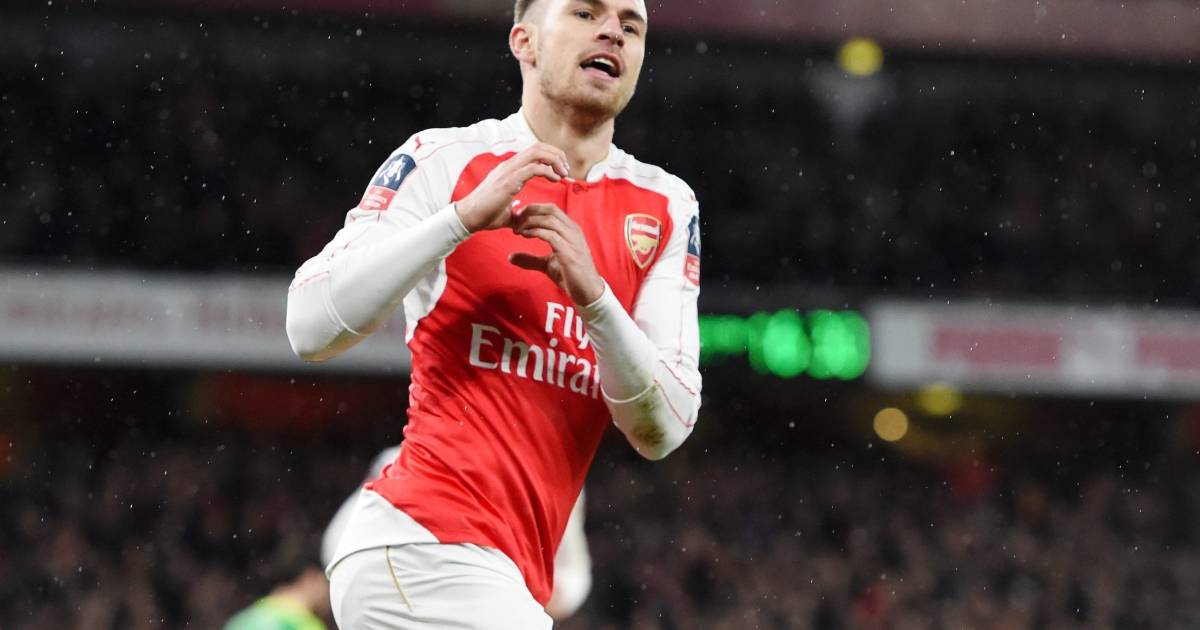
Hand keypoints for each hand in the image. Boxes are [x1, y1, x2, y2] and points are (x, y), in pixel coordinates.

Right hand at [454, 143, 569, 232]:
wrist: (469, 218)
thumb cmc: (486, 215)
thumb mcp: (507, 210)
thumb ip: (517, 209)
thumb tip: (524, 216)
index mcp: (510, 168)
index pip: (534, 151)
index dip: (551, 156)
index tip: (561, 171)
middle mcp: (509, 165)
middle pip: (538, 146)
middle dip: (557, 155)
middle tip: (566, 170)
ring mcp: (508, 171)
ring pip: (537, 153)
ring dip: (555, 160)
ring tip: (563, 174)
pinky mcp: (509, 181)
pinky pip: (534, 168)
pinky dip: (548, 171)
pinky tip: (555, 180)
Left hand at [509, 204, 605, 305]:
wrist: (587, 293)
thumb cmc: (571, 276)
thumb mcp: (547, 265)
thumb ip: (530, 259)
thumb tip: (510, 257)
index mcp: (570, 230)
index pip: (551, 209)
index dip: (533, 209)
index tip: (517, 216)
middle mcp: (573, 231)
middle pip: (550, 210)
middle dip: (530, 211)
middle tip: (514, 220)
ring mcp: (572, 241)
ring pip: (549, 220)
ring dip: (530, 221)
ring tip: (517, 229)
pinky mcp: (569, 253)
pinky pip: (551, 236)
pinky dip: (535, 232)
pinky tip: (525, 235)